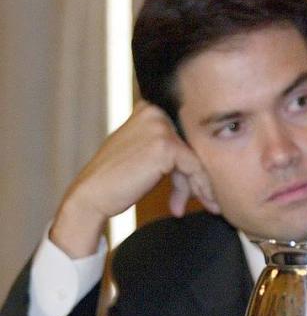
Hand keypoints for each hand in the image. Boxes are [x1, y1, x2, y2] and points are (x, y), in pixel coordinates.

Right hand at [50, 101, 219, 256]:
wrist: (91, 195)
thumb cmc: (117, 179)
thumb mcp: (146, 156)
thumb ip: (173, 151)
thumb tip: (207, 164)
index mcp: (150, 108)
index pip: (186, 134)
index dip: (194, 164)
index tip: (201, 188)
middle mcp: (156, 112)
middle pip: (193, 145)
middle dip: (199, 176)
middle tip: (207, 201)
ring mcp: (160, 127)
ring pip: (197, 157)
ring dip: (200, 186)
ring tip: (205, 206)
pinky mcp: (166, 145)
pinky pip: (194, 168)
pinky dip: (197, 187)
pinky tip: (183, 207)